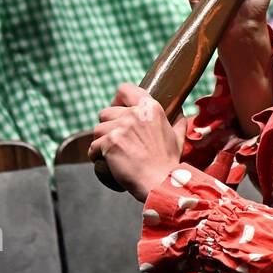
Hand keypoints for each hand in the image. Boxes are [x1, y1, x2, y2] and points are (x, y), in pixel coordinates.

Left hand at [90, 84, 189, 200]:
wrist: (161, 182)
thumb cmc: (168, 162)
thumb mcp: (178, 137)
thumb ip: (177, 121)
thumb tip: (178, 112)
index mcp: (151, 108)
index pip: (124, 90)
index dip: (117, 100)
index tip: (117, 110)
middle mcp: (134, 114)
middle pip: (106, 112)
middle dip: (107, 126)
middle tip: (115, 140)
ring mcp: (121, 128)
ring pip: (97, 130)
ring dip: (101, 142)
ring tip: (112, 154)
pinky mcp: (109, 143)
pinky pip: (93, 147)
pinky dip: (96, 156)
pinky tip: (106, 163)